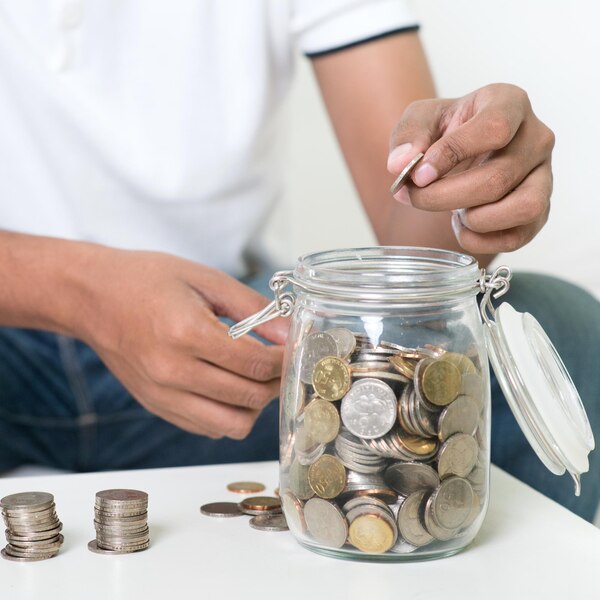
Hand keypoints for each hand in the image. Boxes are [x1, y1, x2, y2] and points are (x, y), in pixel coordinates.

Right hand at [79, 249, 287, 438]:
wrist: (92, 297)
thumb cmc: (147, 280)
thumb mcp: (205, 280)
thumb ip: (252, 309)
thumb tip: (288, 334)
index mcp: (187, 333)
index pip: (257, 364)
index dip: (285, 360)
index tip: (294, 350)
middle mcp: (173, 372)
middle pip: (250, 398)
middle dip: (277, 382)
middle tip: (279, 362)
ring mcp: (163, 396)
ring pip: (232, 425)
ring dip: (255, 405)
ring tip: (256, 378)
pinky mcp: (157, 407)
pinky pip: (208, 428)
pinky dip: (229, 414)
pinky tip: (229, 387)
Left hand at [387, 83, 554, 253]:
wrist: (459, 156)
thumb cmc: (444, 132)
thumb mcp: (420, 120)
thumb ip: (408, 135)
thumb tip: (400, 164)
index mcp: (509, 103)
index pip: (494, 127)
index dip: (452, 154)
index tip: (419, 174)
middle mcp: (536, 138)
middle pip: (498, 178)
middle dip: (445, 197)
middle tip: (415, 197)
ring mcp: (543, 176)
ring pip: (524, 208)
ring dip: (476, 220)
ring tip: (453, 211)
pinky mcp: (539, 211)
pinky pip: (517, 237)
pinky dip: (481, 240)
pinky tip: (462, 226)